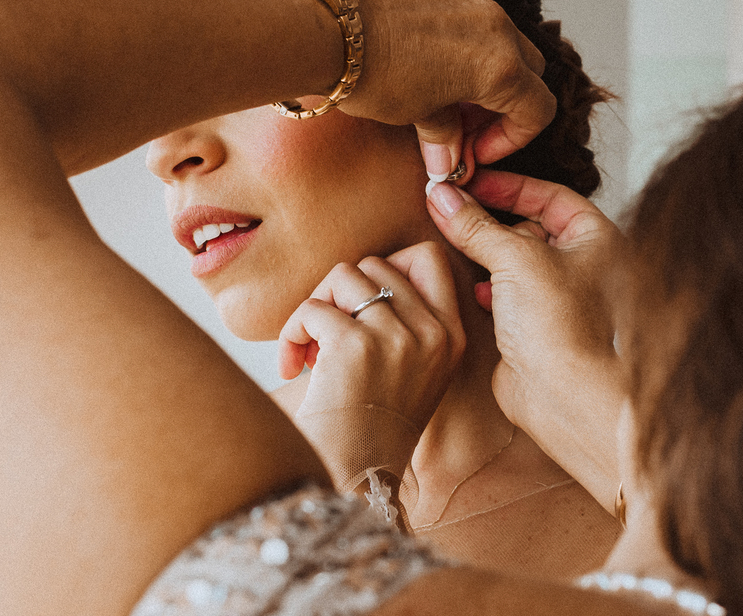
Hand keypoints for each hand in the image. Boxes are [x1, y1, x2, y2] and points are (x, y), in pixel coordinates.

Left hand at [278, 242, 466, 497]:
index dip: (388, 265)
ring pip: (342, 276)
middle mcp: (433, 334)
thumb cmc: (370, 429)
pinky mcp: (356, 346)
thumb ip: (408, 321)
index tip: (360, 301)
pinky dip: (291, 334)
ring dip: (314, 308)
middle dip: (339, 293)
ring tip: (308, 351)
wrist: (354, 484)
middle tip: (324, 335)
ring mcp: (398, 338)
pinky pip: (312, 308)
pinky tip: (293, 368)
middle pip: (375, 264)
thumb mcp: (414, 371)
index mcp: (452, 338)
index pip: (430, 258)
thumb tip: (370, 267)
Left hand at [342, 0, 553, 179]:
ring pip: (492, 30)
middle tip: (464, 121)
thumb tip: (449, 165)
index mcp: (499, 66)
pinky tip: (409, 48)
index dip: (514, 137)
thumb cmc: (369, 77)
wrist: (321, 25)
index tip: (479, 149)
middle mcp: (492, 22)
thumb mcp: (413, 116)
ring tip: (436, 84)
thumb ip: (445, 136)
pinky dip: (446, 30)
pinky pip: (454, 3)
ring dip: (477, 61)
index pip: (537, 109)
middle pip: (526, 65)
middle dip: (505, 97)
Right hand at [425, 170, 626, 514]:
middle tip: (451, 207)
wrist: (565, 398)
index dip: (509, 184)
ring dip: (486, 251)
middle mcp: (584, 265)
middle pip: (531, 225)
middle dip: (492, 217)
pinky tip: (475, 287)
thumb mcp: (516, 258)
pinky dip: (489, 285)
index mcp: (597, 239)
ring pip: (517, 260)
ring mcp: (561, 298)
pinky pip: (508, 294)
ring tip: (454, 240)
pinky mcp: (538, 328)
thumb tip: (441, 196)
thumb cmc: (563, 327)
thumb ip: (476, 224)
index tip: (470, 181)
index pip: (550, 194)